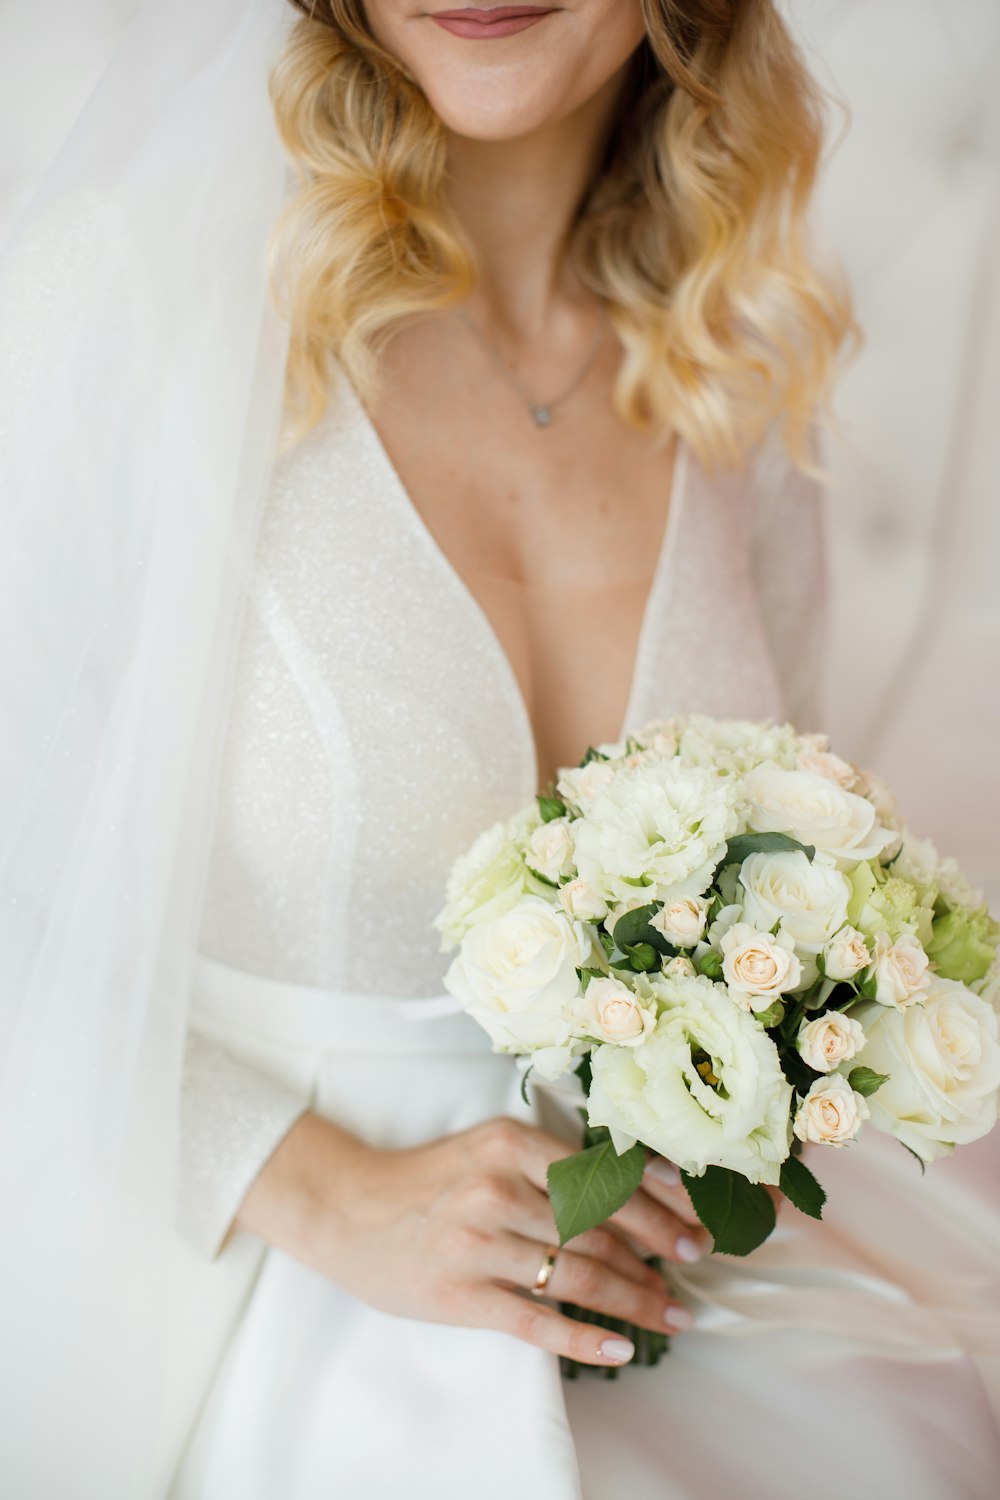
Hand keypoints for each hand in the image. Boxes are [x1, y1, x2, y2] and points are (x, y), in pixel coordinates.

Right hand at [235, 1111, 710, 1368]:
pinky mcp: (461, 1294)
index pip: (603, 1175)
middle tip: (694, 1265)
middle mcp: (499, 1189)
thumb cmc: (431, 1179)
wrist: (347, 1209)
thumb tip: (636, 1186)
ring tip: (670, 1313)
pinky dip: (584, 1336)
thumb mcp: (491, 1148)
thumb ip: (553, 1163)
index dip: (658, 1203)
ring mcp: (479, 1244)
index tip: (695, 1221)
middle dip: (658, 1250)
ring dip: (634, 1299)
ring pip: (577, 1274)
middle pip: (599, 1226)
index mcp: (511, 1143)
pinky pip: (536, 1321)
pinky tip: (620, 1347)